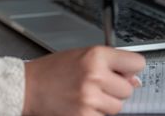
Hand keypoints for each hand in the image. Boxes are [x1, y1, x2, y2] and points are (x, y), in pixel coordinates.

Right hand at [23, 46, 144, 115]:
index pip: (136, 63)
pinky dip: (95, 114)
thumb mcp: (81, 56)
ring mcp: (90, 98)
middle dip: (115, 89)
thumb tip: (134, 79)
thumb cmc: (52, 70)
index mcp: (95, 55)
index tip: (126, 71)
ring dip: (106, 104)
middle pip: (128, 89)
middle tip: (97, 85)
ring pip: (117, 107)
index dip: (131, 68)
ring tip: (86, 95)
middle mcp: (95, 75)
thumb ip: (109, 63)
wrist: (28, 87)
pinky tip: (81, 105)